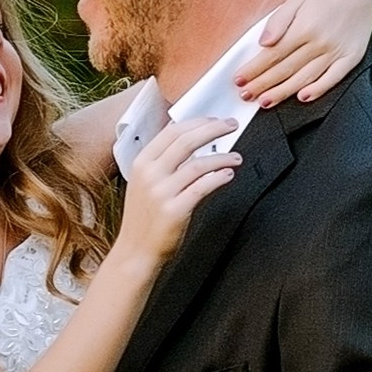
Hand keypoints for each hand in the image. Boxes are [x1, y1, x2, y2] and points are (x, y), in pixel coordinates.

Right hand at [114, 115, 240, 271]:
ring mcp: (161, 193)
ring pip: (198, 164)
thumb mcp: (144, 183)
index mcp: (141, 163)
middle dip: (214, 129)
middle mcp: (150, 175)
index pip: (172, 132)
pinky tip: (228, 175)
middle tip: (231, 126)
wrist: (136, 251)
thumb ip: (161, 162)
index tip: (215, 119)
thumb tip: (189, 140)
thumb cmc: (144, 218)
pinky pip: (203, 187)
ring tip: (236, 158)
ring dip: (222, 157)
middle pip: (186, 141)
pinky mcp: (175, 210)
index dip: (197, 122)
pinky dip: (219, 177)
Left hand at [235, 0, 371, 107]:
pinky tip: (302, 97)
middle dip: (262, 85)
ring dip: (283, 92)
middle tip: (245, 95)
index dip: (253, 70)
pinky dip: (318, 89)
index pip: (272, 55)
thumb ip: (279, 20)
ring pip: (305, 78)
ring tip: (264, 102)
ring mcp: (337, 50)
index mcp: (304, 27)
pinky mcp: (352, 55)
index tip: (238, 79)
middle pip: (285, 70)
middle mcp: (321, 41)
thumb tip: (263, 44)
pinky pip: (334, 77)